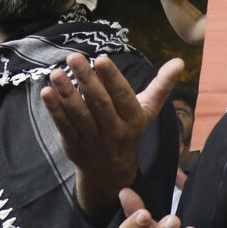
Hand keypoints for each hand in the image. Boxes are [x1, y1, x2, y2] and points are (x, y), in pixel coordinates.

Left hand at [42, 55, 182, 219]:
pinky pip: (63, 126)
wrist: (111, 170)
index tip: (102, 59)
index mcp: (133, 119)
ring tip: (56, 72)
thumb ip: (161, 85)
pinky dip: (54, 110)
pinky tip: (46, 92)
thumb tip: (180, 62)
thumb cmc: (130, 129)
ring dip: (66, 93)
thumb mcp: (148, 109)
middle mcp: (114, 131)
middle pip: (99, 104)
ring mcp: (92, 140)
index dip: (112, 78)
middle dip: (86, 79)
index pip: (122, 96)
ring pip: (79, 115)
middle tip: (74, 57)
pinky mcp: (73, 145)